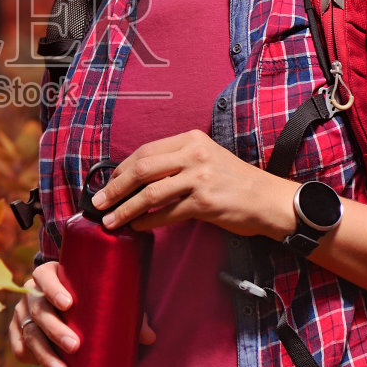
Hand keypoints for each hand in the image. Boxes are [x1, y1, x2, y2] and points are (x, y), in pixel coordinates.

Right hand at [9, 261, 156, 366]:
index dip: (54, 288)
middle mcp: (32, 292)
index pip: (45, 275)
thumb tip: (149, 338)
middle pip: (38, 308)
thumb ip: (129, 315)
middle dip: (55, 329)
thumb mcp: (108, 299)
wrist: (68, 305)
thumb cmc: (93, 298)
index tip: (69, 304)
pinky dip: (27, 356)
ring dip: (44, 353)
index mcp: (51, 274)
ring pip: (29, 332)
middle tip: (75, 346)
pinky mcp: (18, 331)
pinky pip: (18, 345)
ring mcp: (23, 312)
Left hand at [91, 129, 295, 237]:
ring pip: (150, 193)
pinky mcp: (205, 202)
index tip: (109, 183)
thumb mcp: (207, 158)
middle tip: (98, 203)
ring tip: (111, 221)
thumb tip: (138, 177)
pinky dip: (147, 222)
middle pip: (141, 169)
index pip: (146, 151)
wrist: (269, 200)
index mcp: (191, 139)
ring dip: (125, 209)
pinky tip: (137, 227)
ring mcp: (200, 177)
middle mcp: (194, 154)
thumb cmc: (236, 182)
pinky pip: (166, 213)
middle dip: (114, 188)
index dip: (122, 169)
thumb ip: (177, 162)